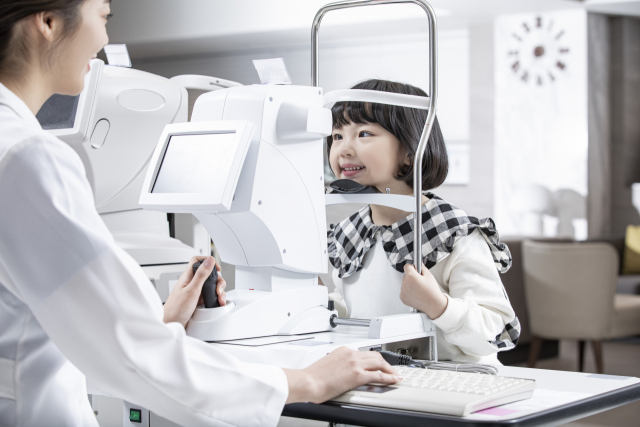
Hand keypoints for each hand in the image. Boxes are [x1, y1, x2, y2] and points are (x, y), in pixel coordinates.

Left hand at [163, 256, 226, 327]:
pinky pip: (209, 296)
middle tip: (218, 289)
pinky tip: (216, 302)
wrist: (171, 324)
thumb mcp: (192, 290)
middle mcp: (191, 283)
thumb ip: (201, 275)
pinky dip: (215, 298)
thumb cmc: (176, 309)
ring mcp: (195, 292)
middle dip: (218, 281)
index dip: (208, 261)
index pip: (198, 261)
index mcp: (188, 277)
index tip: (217, 268)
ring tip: (219, 298)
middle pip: (208, 275)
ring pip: (210, 286)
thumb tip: (209, 260)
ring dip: (218, 291)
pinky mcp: (197, 301)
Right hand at [282, 347, 400, 403]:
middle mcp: (350, 354)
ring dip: (389, 369)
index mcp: (343, 350)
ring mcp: (355, 364)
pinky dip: (389, 377)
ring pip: (379, 363)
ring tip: (395, 375)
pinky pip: (379, 375)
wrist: (308, 382)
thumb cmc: (313, 377)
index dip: (373, 359)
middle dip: (384, 362)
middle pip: (375, 355)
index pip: (363, 353)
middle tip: (390, 369)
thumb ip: (339, 364)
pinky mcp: (357, 375)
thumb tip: (343, 372)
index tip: (377, 363)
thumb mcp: (328, 364)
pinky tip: (394, 380)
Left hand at [400, 263, 447, 319]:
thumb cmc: (432, 291)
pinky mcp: (402, 298)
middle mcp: (405, 283)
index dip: (412, 267)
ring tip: (419, 289)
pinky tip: (416, 294)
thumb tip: (418, 263)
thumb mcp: (429, 276)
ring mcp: (403, 291)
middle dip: (411, 276)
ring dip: (409, 284)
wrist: (434, 305)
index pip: (407, 266)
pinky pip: (403, 291)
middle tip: (420, 281)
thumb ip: (422, 267)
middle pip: (405, 275)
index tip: (416, 269)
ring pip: (404, 283)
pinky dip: (408, 291)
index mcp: (411, 276)